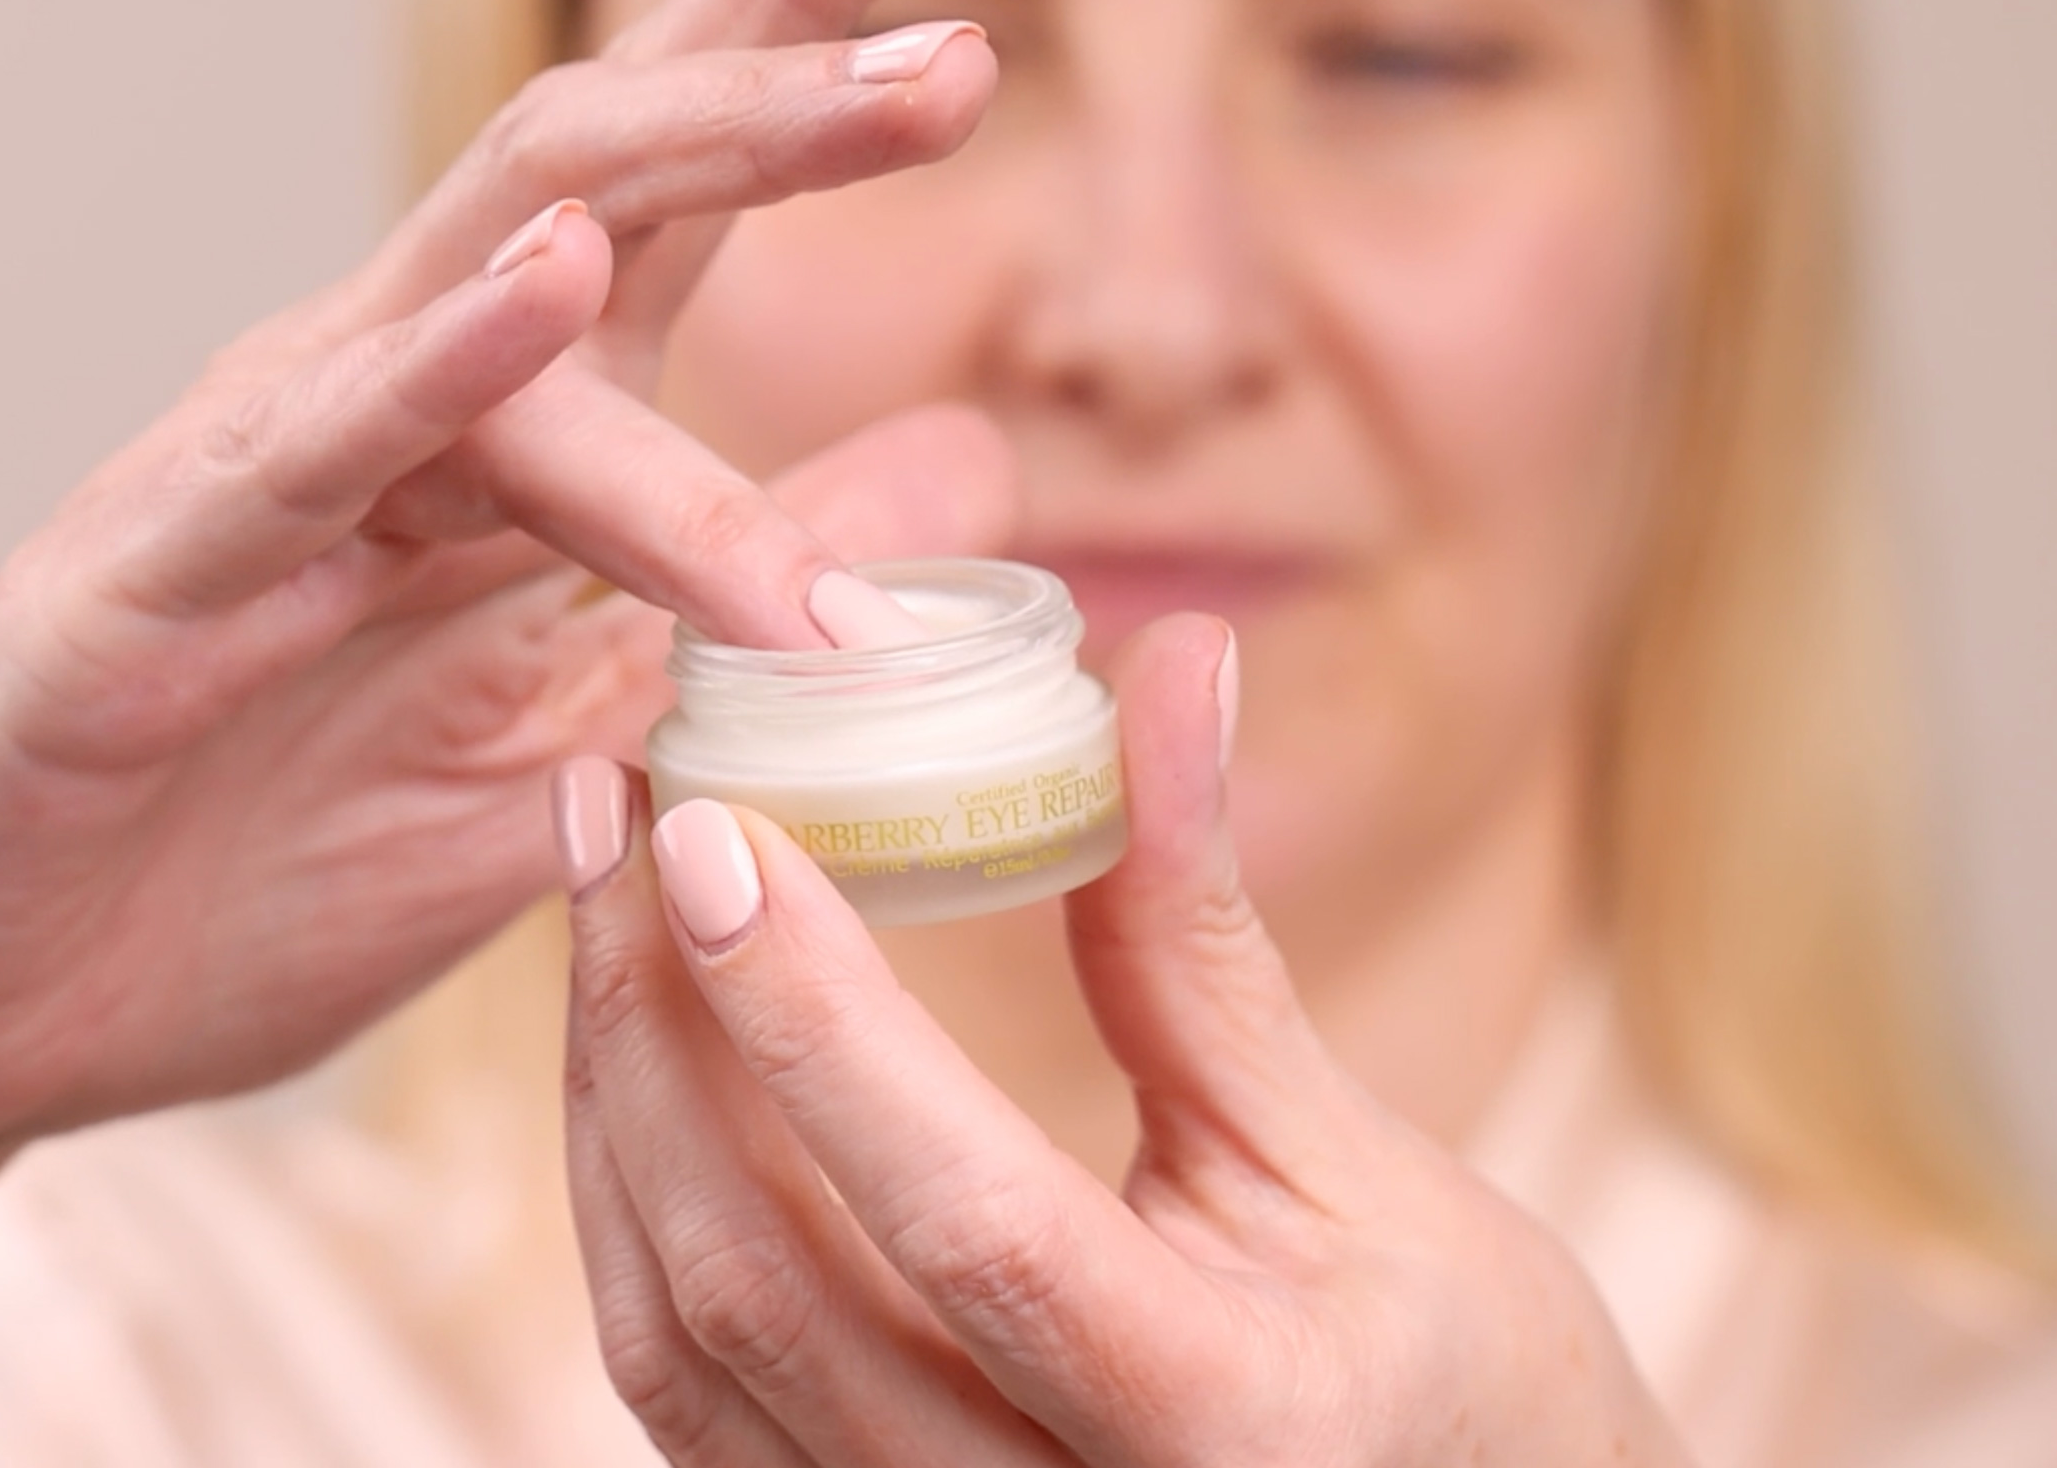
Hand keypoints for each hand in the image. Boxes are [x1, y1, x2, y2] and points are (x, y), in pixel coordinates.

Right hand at [0, 0, 1016, 1158]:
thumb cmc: (212, 884)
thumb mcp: (548, 757)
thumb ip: (735, 614)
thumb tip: (967, 470)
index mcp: (476, 444)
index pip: (664, 197)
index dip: (794, 19)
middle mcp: (368, 403)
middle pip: (598, 163)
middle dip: (794, 51)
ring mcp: (248, 475)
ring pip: (493, 269)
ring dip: (714, 167)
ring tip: (908, 93)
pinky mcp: (138, 592)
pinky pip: (306, 459)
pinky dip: (441, 364)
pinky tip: (558, 281)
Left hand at [557, 615, 1688, 1466]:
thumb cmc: (1463, 1377)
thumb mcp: (1358, 1164)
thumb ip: (1202, 943)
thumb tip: (1176, 664)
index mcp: (1210, 1427)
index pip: (965, 1217)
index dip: (816, 1021)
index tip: (706, 828)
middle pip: (767, 1285)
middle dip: (656, 1026)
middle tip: (611, 808)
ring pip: (685, 1348)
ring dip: (617, 1106)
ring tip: (594, 898)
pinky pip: (684, 1402)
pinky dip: (633, 1216)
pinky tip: (629, 1057)